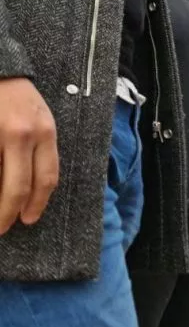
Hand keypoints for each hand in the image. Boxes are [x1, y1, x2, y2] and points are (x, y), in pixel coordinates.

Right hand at [0, 78, 58, 233]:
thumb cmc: (18, 97)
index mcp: (44, 132)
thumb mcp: (40, 120)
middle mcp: (22, 134)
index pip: (46, 178)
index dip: (37, 204)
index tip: (28, 219)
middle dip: (9, 212)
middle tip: (2, 228)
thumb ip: (38, 150)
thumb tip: (29, 190)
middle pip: (19, 185)